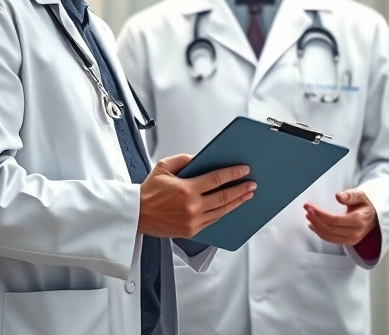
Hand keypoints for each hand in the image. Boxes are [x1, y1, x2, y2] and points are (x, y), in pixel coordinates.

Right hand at [138, 154, 254, 237]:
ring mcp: (193, 221)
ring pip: (221, 211)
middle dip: (240, 190)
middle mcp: (191, 207)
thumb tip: (202, 158)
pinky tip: (231, 207)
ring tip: (247, 195)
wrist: (137, 214)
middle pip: (223, 197)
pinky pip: (213, 221)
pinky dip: (224, 213)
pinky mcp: (191, 231)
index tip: (244, 170)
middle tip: (252, 184)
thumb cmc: (149, 191)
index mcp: (186, 189)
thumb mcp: (164, 167)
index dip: (232, 174)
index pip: (216, 179)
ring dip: (237, 202)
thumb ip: (184, 159)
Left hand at [304, 190, 378, 245]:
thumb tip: (338, 196)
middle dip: (315, 218)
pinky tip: (312, 225)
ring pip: (328, 235)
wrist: (374, 218)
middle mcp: (355, 233)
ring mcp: (351, 240)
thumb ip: (350, 195)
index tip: (311, 207)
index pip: (335, 220)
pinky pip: (330, 239)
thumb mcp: (361, 196)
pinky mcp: (347, 243)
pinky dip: (319, 232)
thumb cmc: (366, 205)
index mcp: (359, 221)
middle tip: (307, 208)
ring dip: (315, 226)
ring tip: (308, 215)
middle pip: (330, 228)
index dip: (321, 214)